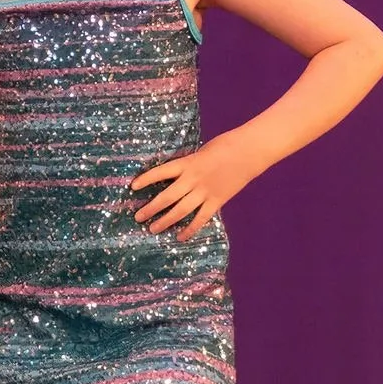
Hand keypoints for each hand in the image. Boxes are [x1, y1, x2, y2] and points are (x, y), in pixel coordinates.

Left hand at [131, 131, 256, 240]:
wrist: (249, 151)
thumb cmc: (225, 146)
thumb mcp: (201, 151)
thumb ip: (188, 164)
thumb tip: (175, 176)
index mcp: (187, 163)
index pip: (161, 172)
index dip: (146, 179)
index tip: (132, 187)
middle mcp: (193, 179)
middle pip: (167, 197)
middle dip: (150, 208)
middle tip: (138, 217)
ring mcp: (205, 192)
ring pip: (181, 211)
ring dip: (165, 221)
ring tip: (153, 229)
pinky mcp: (217, 201)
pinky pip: (200, 218)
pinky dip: (190, 229)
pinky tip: (180, 237)